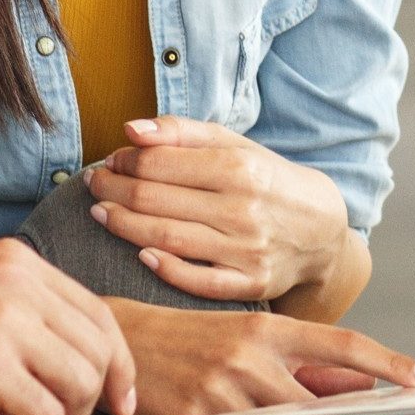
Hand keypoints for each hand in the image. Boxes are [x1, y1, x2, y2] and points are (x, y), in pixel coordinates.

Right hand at [0, 239, 137, 414]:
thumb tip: (114, 371)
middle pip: (100, 351)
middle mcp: (12, 277)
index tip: (119, 402)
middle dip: (88, 399)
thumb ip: (41, 329)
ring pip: (83, 384)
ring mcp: (1, 317)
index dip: (119, 365)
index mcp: (15, 261)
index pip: (100, 314)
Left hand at [87, 118, 349, 303]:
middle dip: (113, 191)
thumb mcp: (235, 145)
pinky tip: (140, 254)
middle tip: (94, 186)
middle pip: (155, 200)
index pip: (160, 163)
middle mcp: (243, 208)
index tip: (110, 161)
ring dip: (123, 225)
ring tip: (101, 213)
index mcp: (239, 167)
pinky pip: (197, 281)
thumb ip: (182, 132)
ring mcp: (247, 250)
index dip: (124, 161)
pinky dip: (165, 268)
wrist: (321, 230)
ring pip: (167, 238)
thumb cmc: (267, 181)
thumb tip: (132, 129)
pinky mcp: (250, 284)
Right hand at [106, 300, 414, 414]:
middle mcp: (249, 356)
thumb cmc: (190, 341)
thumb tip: (362, 386)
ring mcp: (221, 391)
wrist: (117, 342)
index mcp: (267, 328)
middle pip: (318, 406)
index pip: (343, 344)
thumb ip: (305, 365)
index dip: (389, 362)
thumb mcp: (247, 339)